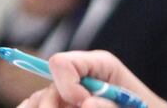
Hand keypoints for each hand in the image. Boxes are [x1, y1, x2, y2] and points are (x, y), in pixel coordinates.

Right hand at [13, 50, 166, 107]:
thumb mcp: (130, 106)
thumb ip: (110, 104)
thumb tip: (86, 102)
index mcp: (97, 65)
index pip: (60, 63)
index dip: (66, 87)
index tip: (84, 104)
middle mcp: (78, 77)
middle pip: (44, 90)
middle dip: (51, 107)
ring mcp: (68, 95)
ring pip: (35, 103)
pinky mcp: (63, 105)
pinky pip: (36, 106)